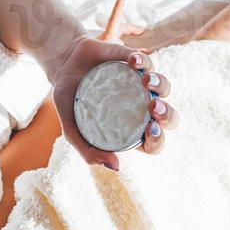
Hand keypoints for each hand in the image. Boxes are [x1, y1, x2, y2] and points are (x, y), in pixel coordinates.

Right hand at [48, 0, 176, 169]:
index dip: (157, 140)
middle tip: (152, 108)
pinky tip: (132, 62)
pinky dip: (143, 61)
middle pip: (169, 117)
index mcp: (131, 128)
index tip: (148, 130)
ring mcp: (140, 84)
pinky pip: (148, 61)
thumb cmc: (71, 103)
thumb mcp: (72, 130)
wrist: (61, 69)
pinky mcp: (135, 61)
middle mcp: (141, 107)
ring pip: (164, 87)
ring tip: (145, 81)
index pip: (154, 142)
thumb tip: (116, 167)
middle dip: (167, 115)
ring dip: (161, 85)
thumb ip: (89, 151)